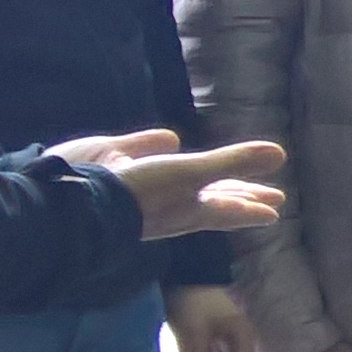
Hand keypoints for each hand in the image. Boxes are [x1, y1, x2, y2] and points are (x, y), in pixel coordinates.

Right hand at [53, 128, 291, 240]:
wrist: (70, 201)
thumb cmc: (137, 192)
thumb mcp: (189, 174)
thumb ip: (231, 162)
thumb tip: (280, 154)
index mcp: (190, 209)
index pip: (229, 209)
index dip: (251, 208)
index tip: (275, 211)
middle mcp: (168, 204)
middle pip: (211, 201)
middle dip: (238, 198)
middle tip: (268, 199)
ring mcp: (141, 189)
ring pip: (181, 184)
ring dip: (203, 180)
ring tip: (216, 177)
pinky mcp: (116, 170)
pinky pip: (146, 159)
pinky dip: (160, 152)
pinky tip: (168, 140)